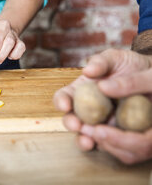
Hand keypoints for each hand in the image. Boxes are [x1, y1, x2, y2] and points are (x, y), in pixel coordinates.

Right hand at [53, 49, 151, 163]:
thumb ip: (101, 61)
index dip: (60, 102)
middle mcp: (87, 109)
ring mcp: (102, 123)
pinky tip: (110, 143)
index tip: (65, 105)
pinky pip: (110, 145)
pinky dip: (109, 146)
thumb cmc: (130, 66)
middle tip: (77, 125)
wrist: (150, 76)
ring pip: (86, 137)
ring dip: (84, 140)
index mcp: (80, 91)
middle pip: (70, 120)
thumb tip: (88, 71)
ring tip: (89, 140)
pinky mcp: (118, 135)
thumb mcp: (115, 58)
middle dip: (70, 124)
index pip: (63, 97)